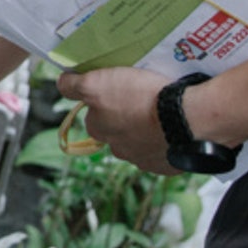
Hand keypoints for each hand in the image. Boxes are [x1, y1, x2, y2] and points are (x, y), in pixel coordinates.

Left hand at [56, 66, 174, 174]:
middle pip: (116, 129)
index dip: (102, 99)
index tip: (116, 90)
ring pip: (138, 141)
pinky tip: (171, 127)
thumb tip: (62, 84)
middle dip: (124, 116)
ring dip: (144, 129)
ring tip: (160, 113)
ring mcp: (141, 158)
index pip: (92, 114)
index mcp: (98, 128)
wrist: (184, 119)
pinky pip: (160, 151)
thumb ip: (73, 85)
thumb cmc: (141, 98)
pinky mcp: (163, 164)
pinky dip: (163, 141)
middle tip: (140, 98)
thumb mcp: (96, 83)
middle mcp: (116, 147)